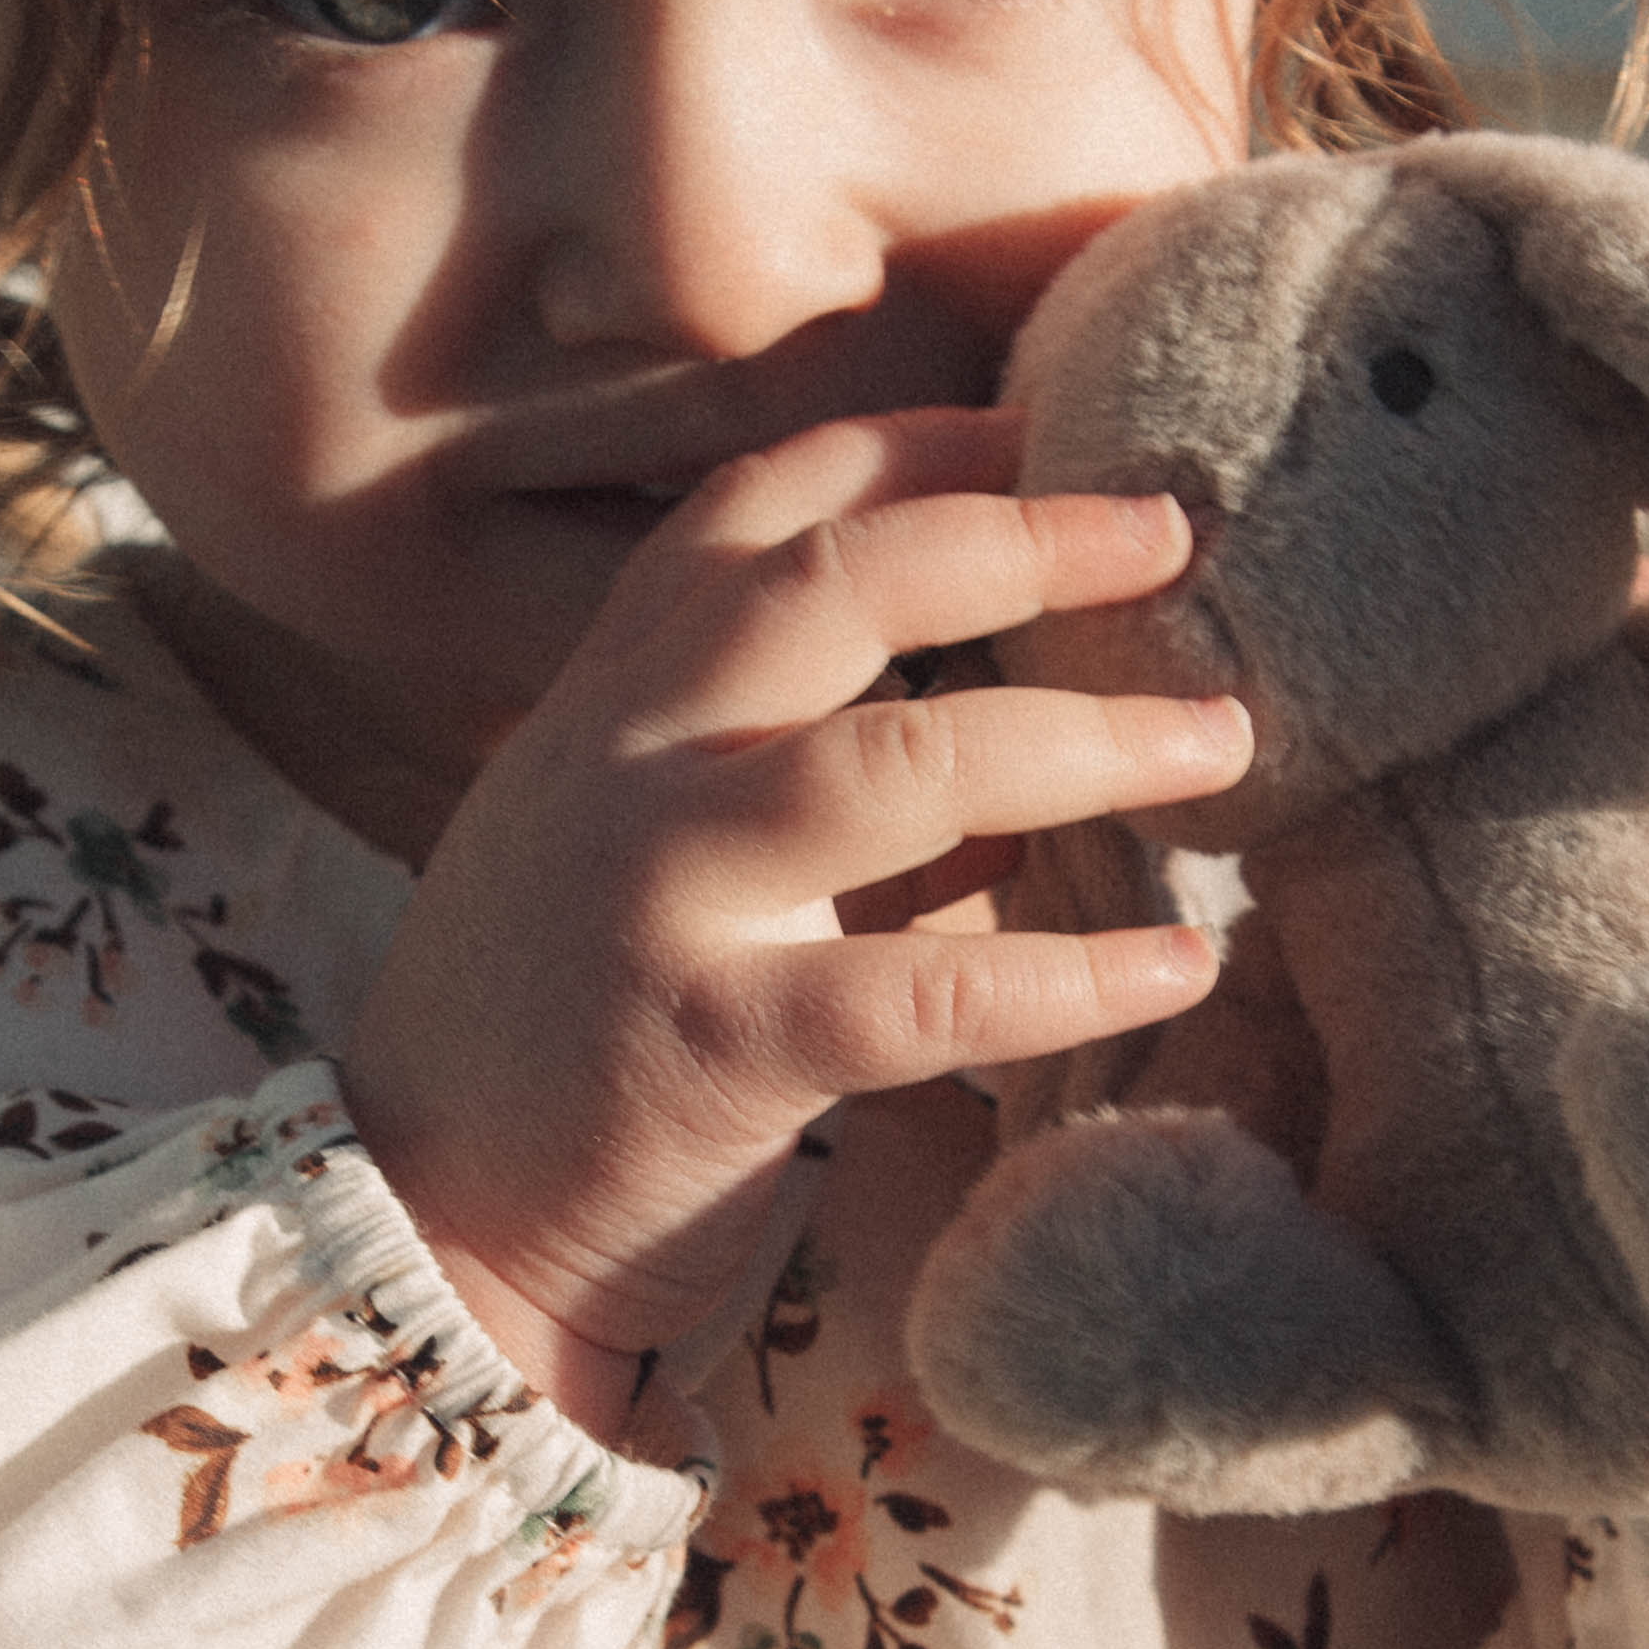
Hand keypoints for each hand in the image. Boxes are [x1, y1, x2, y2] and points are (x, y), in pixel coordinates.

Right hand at [346, 407, 1247, 1439]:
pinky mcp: (709, 1046)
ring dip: (1084, 741)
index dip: (909, 447)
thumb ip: (818, 800)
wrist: (426, 1228)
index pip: (757, 511)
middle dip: (1021, 536)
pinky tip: (1184, 967)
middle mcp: (628, 765)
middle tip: (1173, 530)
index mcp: (613, 704)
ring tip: (1222, 740)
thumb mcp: (663, 864)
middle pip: (836, 584)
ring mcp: (660, 895)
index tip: (1046, 420)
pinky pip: (923, 992)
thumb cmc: (568, 1042)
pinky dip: (1070, 973)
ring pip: (900, 765)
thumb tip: (1034, 787)